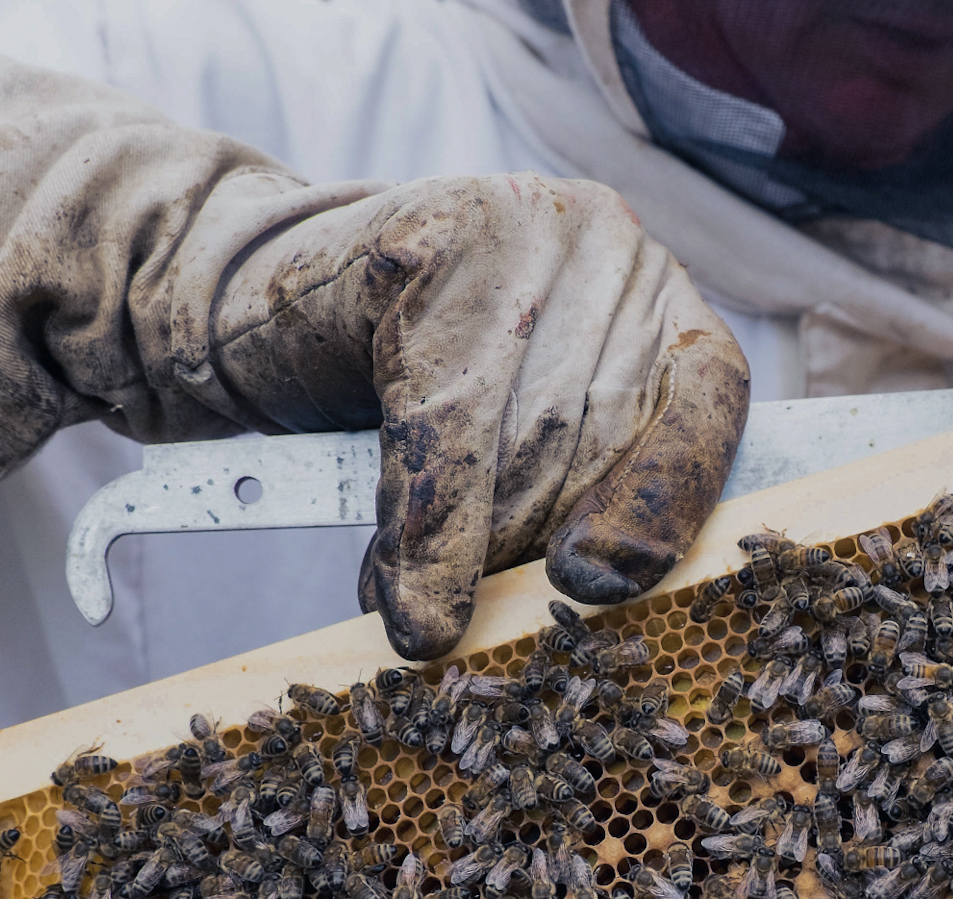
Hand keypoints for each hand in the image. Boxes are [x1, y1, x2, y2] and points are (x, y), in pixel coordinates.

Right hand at [0, 29, 745, 662]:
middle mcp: (609, 244)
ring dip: (466, 551)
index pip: (707, 400)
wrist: (245, 312)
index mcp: (657, 298)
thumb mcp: (515, 451)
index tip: (614, 579)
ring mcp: (522, 227)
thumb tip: (612, 597)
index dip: (669, 492)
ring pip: (519, 439)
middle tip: (465, 619)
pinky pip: (441, 422)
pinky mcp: (430, 241)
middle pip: (598, 437)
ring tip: (416, 605)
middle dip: (528, 547)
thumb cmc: (402, 401)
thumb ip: (574, 499)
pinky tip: (400, 594)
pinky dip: (421, 524)